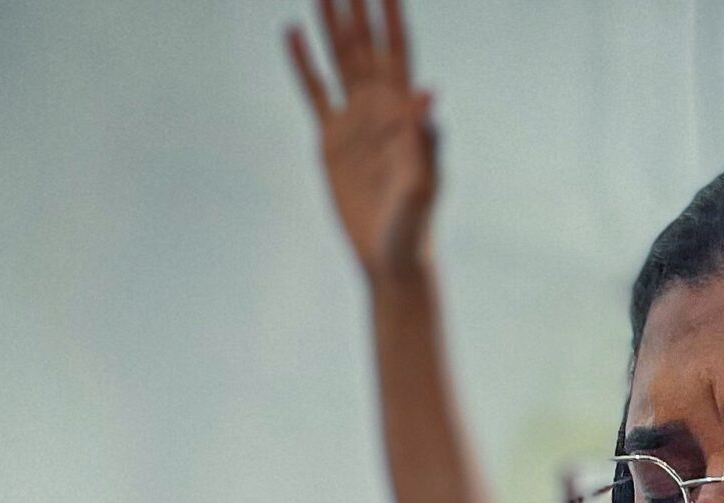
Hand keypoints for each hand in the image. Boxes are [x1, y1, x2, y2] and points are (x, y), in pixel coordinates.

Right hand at [286, 0, 437, 280]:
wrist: (391, 258)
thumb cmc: (415, 226)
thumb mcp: (423, 184)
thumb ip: (426, 140)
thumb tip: (429, 94)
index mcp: (406, 114)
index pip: (398, 53)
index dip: (391, 18)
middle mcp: (381, 109)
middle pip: (366, 47)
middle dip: (358, 11)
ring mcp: (355, 121)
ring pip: (340, 60)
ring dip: (332, 26)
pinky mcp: (332, 139)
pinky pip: (314, 90)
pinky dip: (303, 62)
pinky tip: (294, 31)